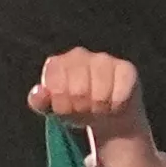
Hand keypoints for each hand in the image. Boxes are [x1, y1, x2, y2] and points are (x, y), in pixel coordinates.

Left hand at [25, 48, 150, 141]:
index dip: (62, 107)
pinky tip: (113, 104)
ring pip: (100, 95)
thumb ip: (40, 102)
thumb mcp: (52, 109)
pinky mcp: (126, 69)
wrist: (106, 111)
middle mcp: (79, 55)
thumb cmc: (75, 106)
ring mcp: (103, 59)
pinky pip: (120, 95)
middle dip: (81, 109)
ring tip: (98, 108)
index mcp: (56, 63)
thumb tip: (40, 91)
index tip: (66, 110)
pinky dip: (116, 107)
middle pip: (78, 92)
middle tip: (84, 109)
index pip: (56, 88)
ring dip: (98, 110)